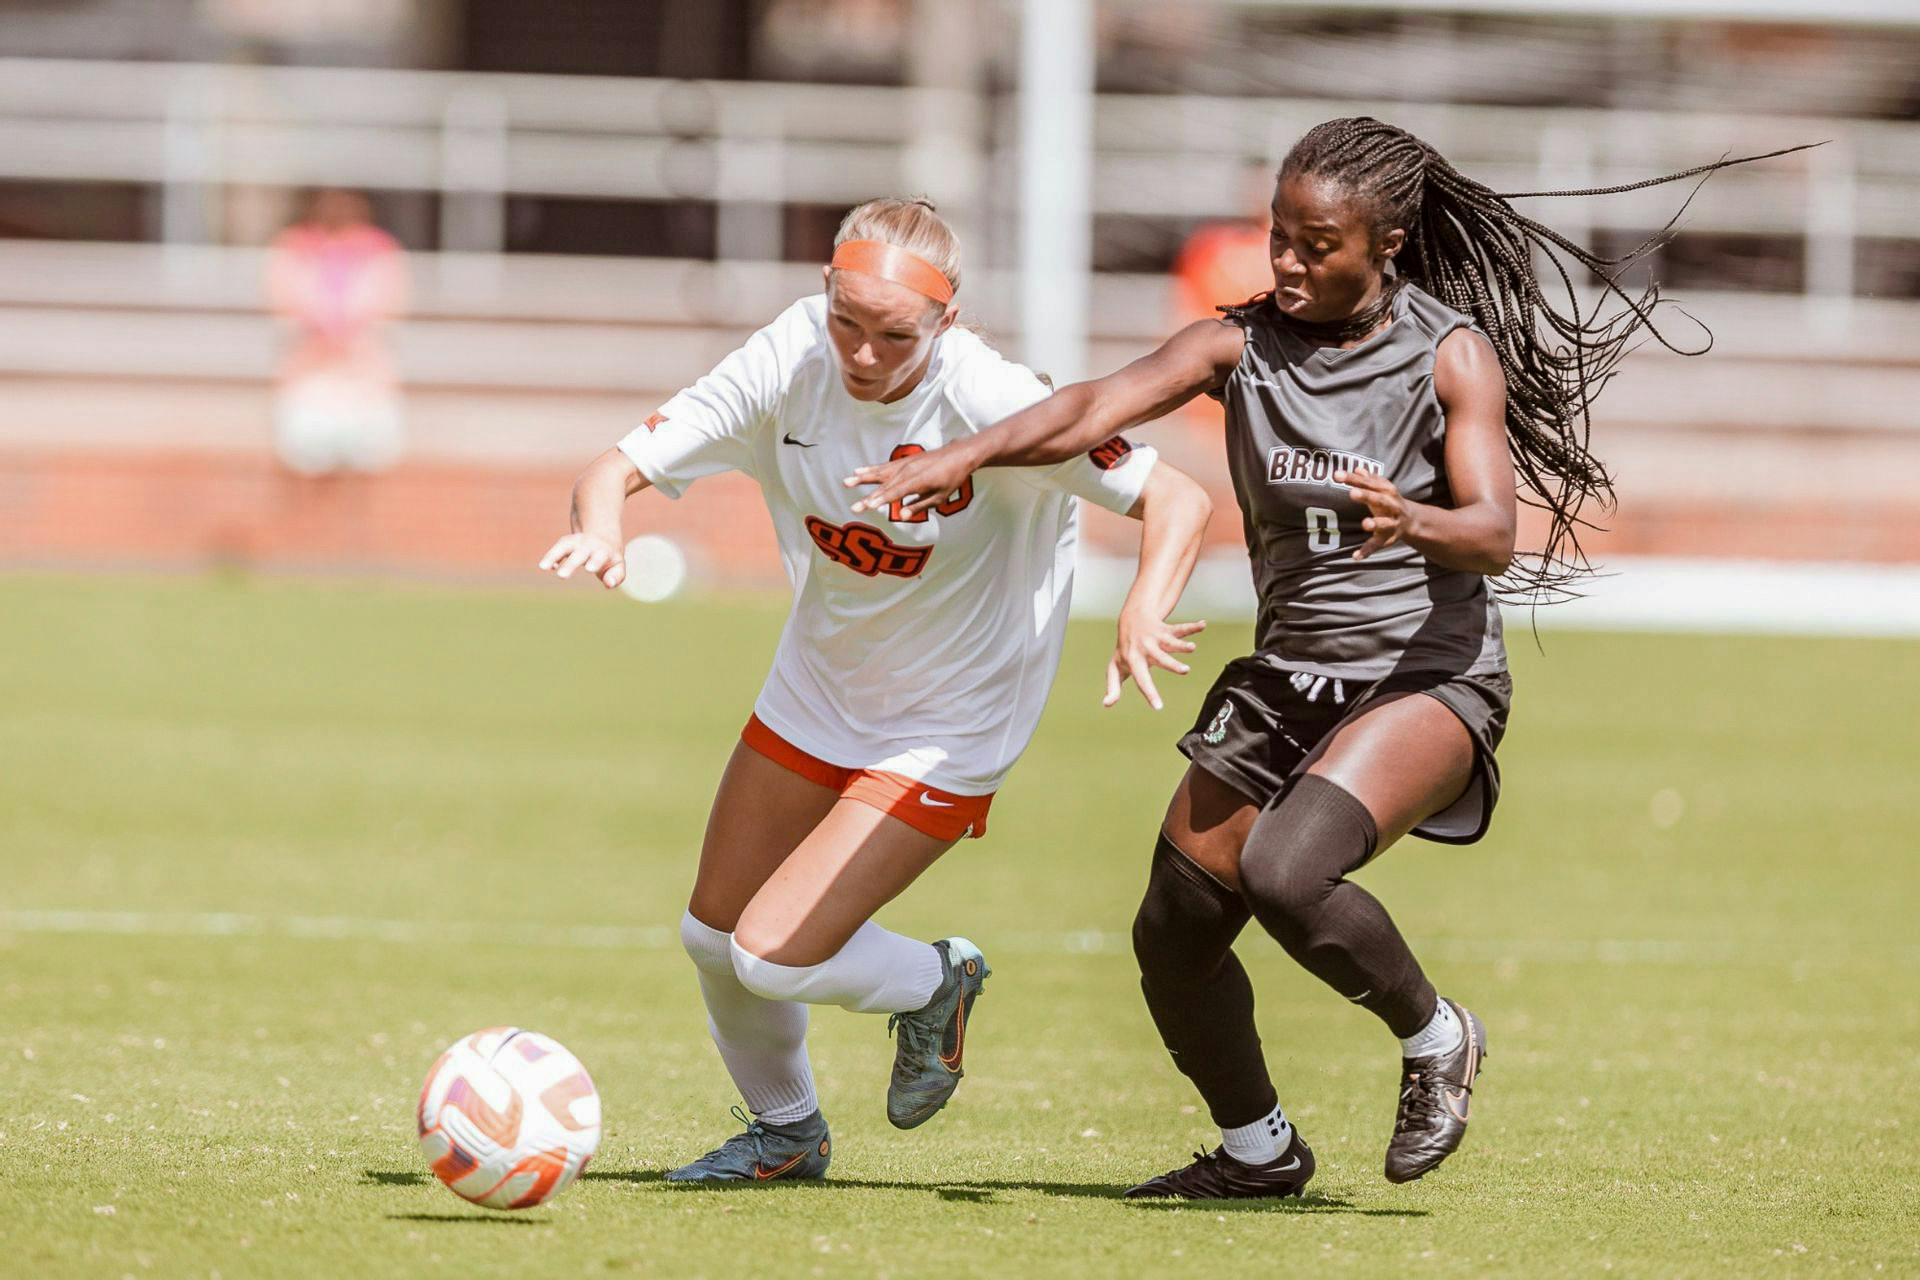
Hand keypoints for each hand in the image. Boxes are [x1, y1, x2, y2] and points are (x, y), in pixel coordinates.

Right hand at [538, 532, 625, 588]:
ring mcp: (576, 543)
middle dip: (570, 564)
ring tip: (543, 566)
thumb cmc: (610, 557)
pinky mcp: (565, 543)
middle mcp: (589, 546)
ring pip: (564, 547)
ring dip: (553, 556)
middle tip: (562, 576)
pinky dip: (550, 557)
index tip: (589, 569)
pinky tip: (545, 566)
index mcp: (604, 551)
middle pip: (579, 554)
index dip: (595, 562)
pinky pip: (556, 549)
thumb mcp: (618, 565)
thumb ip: (616, 576)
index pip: (600, 556)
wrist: (602, 535)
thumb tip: (608, 584)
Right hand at [844, 442, 978, 516]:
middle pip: (885, 486)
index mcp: (918, 481)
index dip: (882, 500)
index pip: (896, 493)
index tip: (868, 506)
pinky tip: (858, 471)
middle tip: (854, 507)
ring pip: (880, 473)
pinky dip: (870, 469)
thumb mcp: (940, 497)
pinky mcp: (903, 461)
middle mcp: (908, 471)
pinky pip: (883, 466)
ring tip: (846, 482)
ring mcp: (904, 464)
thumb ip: (920, 506)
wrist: (957, 455)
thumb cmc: (951, 479)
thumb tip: (903, 515)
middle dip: (868, 497)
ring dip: (862, 478)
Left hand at [1105, 611, 1206, 710]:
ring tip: (1192, 648)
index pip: (1141, 680)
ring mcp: (1156, 638)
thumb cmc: (1125, 650)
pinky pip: (1180, 628)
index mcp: (1134, 661)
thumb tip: (1105, 704)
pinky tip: (1202, 624)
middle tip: (1185, 671)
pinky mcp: (1166, 630)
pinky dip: (1192, 627)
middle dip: (1172, 664)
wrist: (1131, 619)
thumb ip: (1113, 687)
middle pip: (1160, 658)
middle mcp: (1146, 649)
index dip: (1149, 693)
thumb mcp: (1116, 668)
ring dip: (1182, 645)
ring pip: (1170, 642)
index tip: (1159, 707)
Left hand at [1336, 469, 1415, 559]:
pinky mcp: (1388, 539)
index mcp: (1387, 492)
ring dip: (1376, 524)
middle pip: (1380, 500)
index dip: (1354, 479)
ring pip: (1385, 524)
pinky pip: (1377, 545)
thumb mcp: (1381, 489)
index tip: (1337, 475)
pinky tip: (1355, 557)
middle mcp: (1392, 506)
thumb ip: (1369, 480)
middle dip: (1367, 496)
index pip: (1369, 483)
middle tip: (1352, 493)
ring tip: (1365, 524)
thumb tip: (1358, 469)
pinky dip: (1367, 551)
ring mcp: (1391, 523)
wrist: (1411, 520)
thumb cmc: (1389, 501)